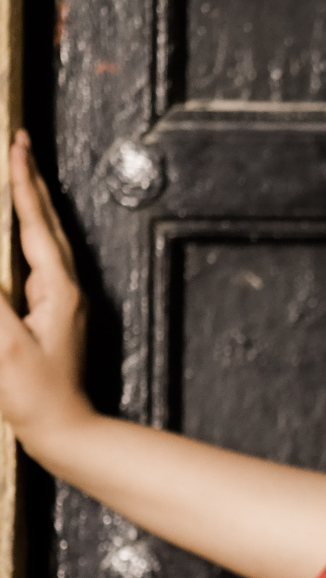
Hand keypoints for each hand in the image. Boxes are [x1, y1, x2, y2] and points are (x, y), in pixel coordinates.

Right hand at [0, 132, 89, 454]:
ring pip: (46, 240)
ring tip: (21, 175)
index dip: (22, 182)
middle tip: (21, 144)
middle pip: (47, 222)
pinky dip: (28, 236)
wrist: (65, 432)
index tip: (16, 146)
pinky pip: (39, 262)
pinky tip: (21, 235)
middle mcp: (67, 289)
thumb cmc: (37, 395)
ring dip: (32, 206)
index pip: (36, 222)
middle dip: (31, 182)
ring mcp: (63, 302)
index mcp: (58, 290)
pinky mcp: (54, 316)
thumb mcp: (6, 344)